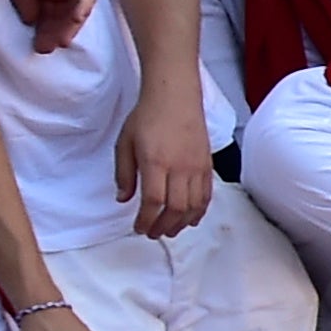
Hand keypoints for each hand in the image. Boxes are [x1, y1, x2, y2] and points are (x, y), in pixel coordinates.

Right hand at [0, 0, 100, 50]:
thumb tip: (31, 21)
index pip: (50, 14)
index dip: (44, 30)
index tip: (36, 46)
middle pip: (64, 15)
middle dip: (56, 32)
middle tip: (46, 48)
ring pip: (77, 8)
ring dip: (70, 25)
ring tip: (60, 40)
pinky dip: (82, 6)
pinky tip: (75, 19)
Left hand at [120, 87, 213, 239]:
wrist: (175, 96)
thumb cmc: (147, 117)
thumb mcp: (124, 143)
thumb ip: (124, 173)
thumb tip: (123, 199)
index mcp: (155, 161)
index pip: (154, 201)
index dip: (146, 220)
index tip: (139, 227)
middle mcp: (179, 167)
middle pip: (175, 209)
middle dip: (163, 227)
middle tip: (153, 233)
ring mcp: (196, 167)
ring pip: (193, 206)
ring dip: (181, 223)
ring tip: (170, 229)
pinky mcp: (207, 165)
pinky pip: (207, 195)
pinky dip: (199, 211)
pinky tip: (190, 218)